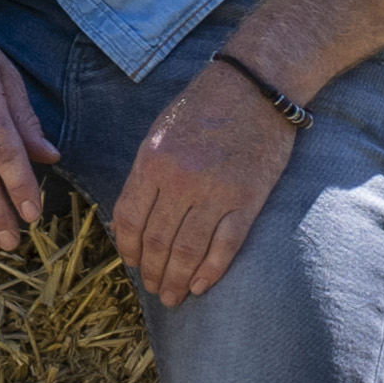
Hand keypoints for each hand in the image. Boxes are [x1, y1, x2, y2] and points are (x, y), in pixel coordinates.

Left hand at [116, 59, 300, 305]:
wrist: (255, 87)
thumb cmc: (203, 107)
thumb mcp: (159, 134)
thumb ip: (146, 175)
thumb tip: (132, 217)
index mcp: (152, 162)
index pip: (130, 218)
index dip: (128, 247)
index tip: (130, 264)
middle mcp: (180, 180)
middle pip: (158, 240)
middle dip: (152, 270)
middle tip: (153, 289)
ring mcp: (216, 192)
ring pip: (188, 249)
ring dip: (177, 278)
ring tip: (173, 295)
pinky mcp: (249, 200)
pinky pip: (226, 245)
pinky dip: (211, 270)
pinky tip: (201, 285)